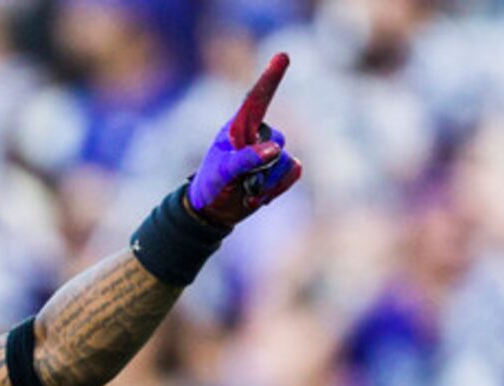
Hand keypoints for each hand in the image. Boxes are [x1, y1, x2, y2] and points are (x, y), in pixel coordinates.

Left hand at [189, 52, 300, 227]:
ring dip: (266, 182)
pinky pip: (293, 173)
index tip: (282, 55)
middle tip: (237, 180)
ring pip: (285, 162)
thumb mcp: (221, 173)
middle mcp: (258, 135)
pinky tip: (260, 196)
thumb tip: (276, 149)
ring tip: (246, 189)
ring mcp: (271, 152)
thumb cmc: (210, 186)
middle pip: (277, 140)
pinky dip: (278, 188)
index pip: (256, 100)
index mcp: (239, 128)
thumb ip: (246, 159)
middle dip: (261, 166)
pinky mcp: (280, 169)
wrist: (213, 212)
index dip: (270, 78)